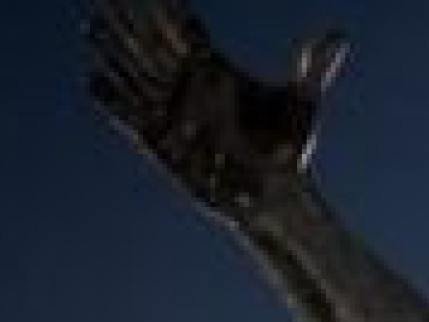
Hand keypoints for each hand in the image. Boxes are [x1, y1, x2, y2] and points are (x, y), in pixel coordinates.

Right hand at [88, 0, 347, 218]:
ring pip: (138, 73)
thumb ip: (314, 67)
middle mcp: (191, 87)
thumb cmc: (289, 148)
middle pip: (153, 42)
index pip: (184, 27)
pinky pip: (133, 118)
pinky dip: (114, 101)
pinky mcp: (164, 143)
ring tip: (90, 24)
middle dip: (130, 16)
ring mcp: (175, 113)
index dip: (165, 4)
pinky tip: (92, 82)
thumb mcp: (302, 103)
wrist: (276, 195)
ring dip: (113, 50)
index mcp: (218, 70)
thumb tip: (338, 34)